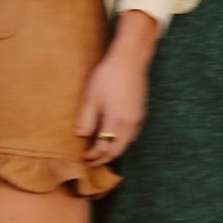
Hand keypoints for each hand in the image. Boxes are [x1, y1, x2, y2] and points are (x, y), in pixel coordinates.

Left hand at [76, 10, 157, 165]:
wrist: (130, 60)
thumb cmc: (108, 76)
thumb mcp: (91, 97)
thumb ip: (86, 119)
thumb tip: (81, 136)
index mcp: (116, 121)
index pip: (104, 147)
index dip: (94, 156)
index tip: (84, 159)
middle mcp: (130, 123)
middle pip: (118, 150)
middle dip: (105, 159)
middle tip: (92, 163)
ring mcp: (137, 118)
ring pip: (127, 143)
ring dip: (114, 151)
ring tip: (102, 154)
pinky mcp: (141, 112)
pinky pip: (132, 135)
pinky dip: (123, 142)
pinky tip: (115, 138)